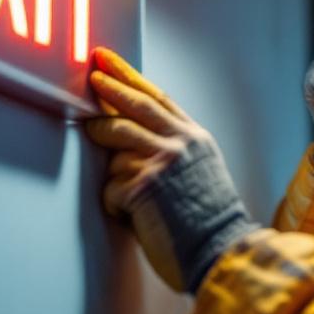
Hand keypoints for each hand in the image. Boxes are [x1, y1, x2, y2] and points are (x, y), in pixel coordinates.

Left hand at [84, 47, 259, 292]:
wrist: (222, 250)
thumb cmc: (207, 220)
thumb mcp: (201, 171)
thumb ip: (174, 148)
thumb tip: (131, 135)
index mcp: (195, 138)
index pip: (157, 98)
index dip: (129, 77)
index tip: (108, 63)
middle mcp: (180, 143)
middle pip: (134, 105)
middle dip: (108, 89)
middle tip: (91, 78)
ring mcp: (162, 162)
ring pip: (116, 142)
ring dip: (111, 165)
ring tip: (122, 185)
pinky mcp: (144, 186)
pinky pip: (111, 184)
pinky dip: (115, 203)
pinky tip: (134, 216)